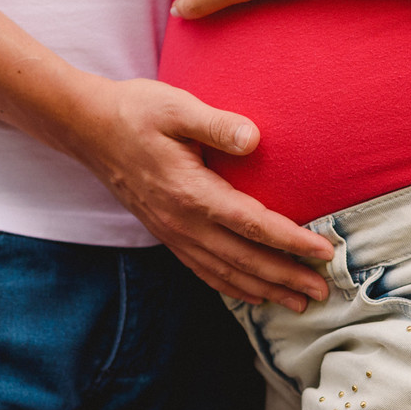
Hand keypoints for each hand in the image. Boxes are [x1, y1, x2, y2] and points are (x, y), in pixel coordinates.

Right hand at [63, 74, 333, 310]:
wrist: (87, 127)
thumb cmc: (136, 111)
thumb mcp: (177, 107)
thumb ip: (217, 124)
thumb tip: (254, 138)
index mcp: (190, 191)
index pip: (251, 224)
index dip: (290, 242)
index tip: (323, 252)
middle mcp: (181, 221)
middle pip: (243, 259)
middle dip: (286, 277)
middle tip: (323, 290)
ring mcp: (171, 231)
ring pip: (224, 271)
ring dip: (263, 289)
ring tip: (296, 302)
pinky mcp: (164, 231)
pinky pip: (202, 269)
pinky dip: (230, 286)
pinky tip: (250, 293)